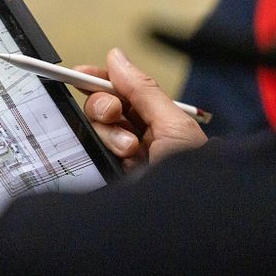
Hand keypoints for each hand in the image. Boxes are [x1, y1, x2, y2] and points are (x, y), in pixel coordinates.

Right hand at [75, 48, 207, 170]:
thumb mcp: (173, 124)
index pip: (122, 92)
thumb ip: (143, 90)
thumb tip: (117, 58)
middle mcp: (138, 138)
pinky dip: (103, 152)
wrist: (183, 218)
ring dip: (111, 134)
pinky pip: (90, 154)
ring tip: (131, 149)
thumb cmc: (193, 175)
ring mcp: (122, 159)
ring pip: (96, 131)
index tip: (82, 73)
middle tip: (115, 112)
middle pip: (103, 108)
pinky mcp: (108, 176)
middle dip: (104, 106)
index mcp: (157, 120)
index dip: (102, 80)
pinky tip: (124, 161)